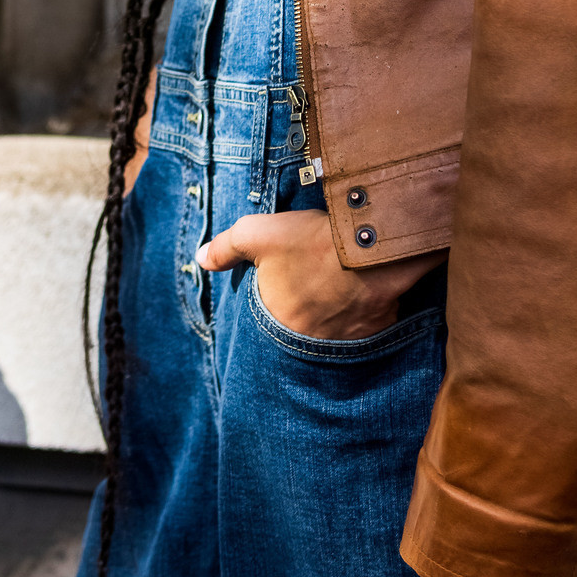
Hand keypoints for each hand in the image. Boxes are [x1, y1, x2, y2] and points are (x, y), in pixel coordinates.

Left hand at [197, 212, 444, 339]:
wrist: (371, 245)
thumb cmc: (312, 241)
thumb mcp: (257, 233)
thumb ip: (226, 247)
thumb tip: (201, 260)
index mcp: (278, 324)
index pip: (267, 328)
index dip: (272, 310)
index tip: (280, 295)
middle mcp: (310, 343)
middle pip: (300, 334)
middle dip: (301, 319)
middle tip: (307, 298)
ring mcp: (345, 342)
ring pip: (333, 336)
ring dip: (330, 322)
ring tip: (333, 297)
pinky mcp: (376, 332)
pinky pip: (364, 331)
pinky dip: (360, 318)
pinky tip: (361, 298)